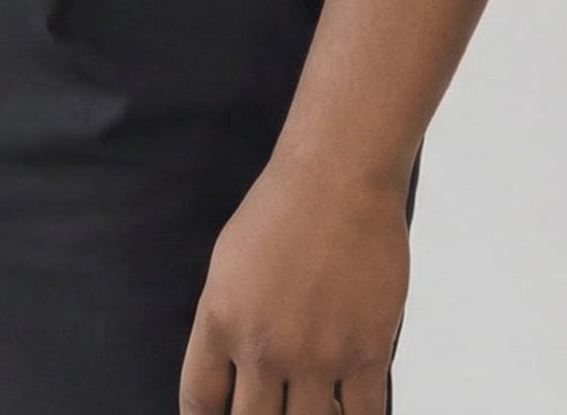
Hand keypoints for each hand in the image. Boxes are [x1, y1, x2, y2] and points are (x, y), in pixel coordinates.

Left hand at [179, 158, 409, 414]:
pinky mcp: (367, 351)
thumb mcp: (228, 262)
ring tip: (315, 408)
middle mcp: (264, 347)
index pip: (199, 402)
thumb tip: (229, 372)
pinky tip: (349, 410)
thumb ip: (225, 322)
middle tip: (272, 407)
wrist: (339, 175)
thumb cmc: (283, 207)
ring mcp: (318, 354)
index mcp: (221, 320)